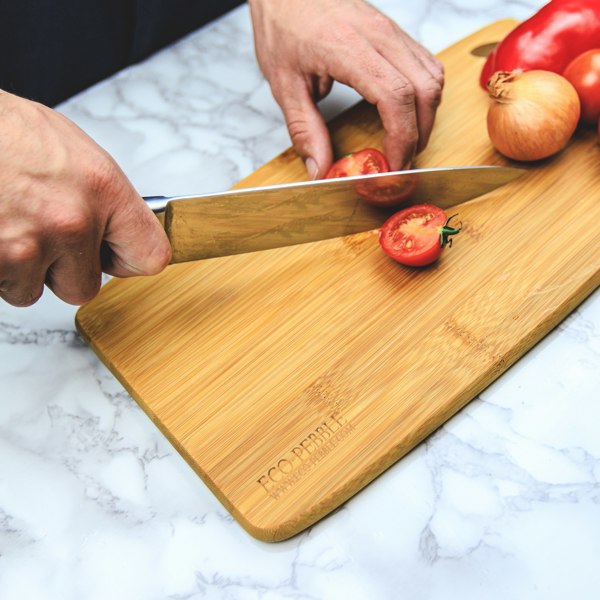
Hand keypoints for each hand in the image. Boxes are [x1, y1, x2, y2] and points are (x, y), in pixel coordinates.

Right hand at [0, 91, 170, 306]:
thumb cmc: (5, 131)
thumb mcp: (73, 150)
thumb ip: (102, 198)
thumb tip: (115, 228)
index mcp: (103, 190)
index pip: (150, 256)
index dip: (128, 261)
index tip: (114, 258)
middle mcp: (71, 222)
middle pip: (84, 288)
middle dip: (60, 270)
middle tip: (36, 233)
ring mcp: (28, 247)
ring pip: (32, 290)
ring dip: (19, 268)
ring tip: (5, 223)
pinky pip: (1, 286)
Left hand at [248, 0, 443, 176]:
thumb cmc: (283, 28)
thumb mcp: (284, 86)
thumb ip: (304, 131)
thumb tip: (319, 169)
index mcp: (348, 47)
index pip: (395, 96)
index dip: (402, 137)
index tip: (393, 164)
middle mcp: (378, 34)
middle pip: (424, 88)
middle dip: (419, 134)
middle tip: (400, 162)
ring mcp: (390, 30)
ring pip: (432, 76)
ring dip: (426, 116)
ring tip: (406, 142)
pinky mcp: (394, 31)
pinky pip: (426, 64)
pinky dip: (424, 95)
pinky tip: (407, 114)